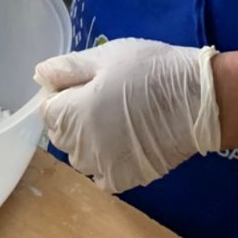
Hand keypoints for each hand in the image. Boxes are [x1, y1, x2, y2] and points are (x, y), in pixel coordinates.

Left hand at [35, 38, 220, 193]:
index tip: (87, 82)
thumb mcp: (106, 56)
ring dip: (90, 139)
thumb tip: (40, 74)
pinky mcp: (123, 181)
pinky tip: (127, 139)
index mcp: (73, 114)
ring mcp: (102, 168)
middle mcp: (81, 148)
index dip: (64, 93)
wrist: (197, 100)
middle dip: (74, 116)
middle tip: (106, 95)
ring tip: (118, 116)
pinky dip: (107, 159)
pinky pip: (101, 172)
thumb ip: (68, 68)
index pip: (47, 109)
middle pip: (62, 133)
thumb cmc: (149, 69)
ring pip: (80, 154)